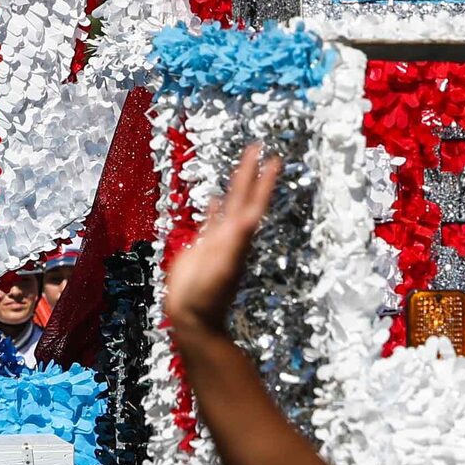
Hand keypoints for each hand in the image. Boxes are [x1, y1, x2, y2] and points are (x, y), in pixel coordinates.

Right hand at [163, 145, 281, 343]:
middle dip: (250, 173)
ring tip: (242, 167)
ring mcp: (217, 240)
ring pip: (229, 205)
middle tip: (258, 148)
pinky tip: (212, 198)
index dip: (262, 181)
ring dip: (236, 186)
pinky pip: (210, 221)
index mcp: (237, 236)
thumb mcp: (223, 268)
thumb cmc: (206, 296)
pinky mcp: (202, 247)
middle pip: (242, 197)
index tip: (271, 157)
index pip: (252, 202)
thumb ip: (233, 243)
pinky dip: (213, 208)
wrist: (192, 316)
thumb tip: (247, 218)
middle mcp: (231, 235)